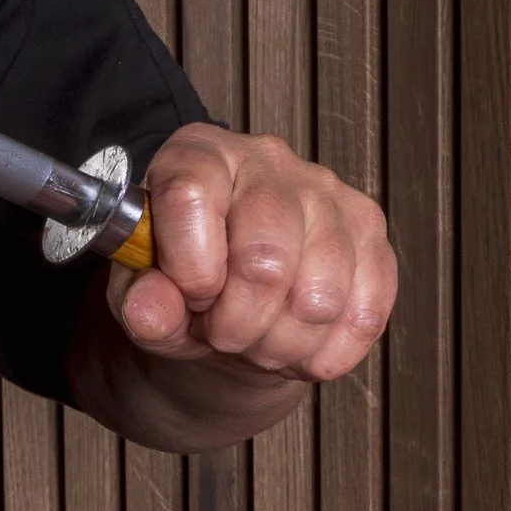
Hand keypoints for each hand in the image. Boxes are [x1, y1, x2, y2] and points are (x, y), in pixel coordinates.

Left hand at [108, 125, 395, 390]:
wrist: (236, 303)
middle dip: (238, 324)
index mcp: (198, 156)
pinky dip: (324, 354)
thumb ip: (139, 300)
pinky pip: (363, 316)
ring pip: (319, 299)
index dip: (188, 268)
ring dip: (282, 345)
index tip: (190, 299)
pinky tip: (297, 344)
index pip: (191, 196)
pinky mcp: (370, 233)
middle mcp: (269, 162)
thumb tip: (150, 310)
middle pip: (266, 260)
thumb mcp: (142, 294)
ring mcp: (329, 195)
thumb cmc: (185, 285)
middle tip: (222, 332)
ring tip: (259, 339)